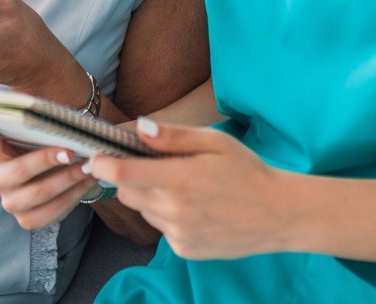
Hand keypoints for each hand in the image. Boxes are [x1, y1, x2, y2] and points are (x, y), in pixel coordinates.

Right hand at [0, 124, 98, 228]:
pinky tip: (88, 181)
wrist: (49, 180)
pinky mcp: (27, 220)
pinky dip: (75, 195)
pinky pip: (53, 211)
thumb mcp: (34, 138)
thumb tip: (48, 116)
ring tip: (89, 166)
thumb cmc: (40, 151)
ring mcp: (11, 203)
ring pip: (41, 193)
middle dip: (47, 160)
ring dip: (68, 179)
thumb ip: (34, 128)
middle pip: (21, 171)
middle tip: (70, 152)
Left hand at [86, 119, 292, 259]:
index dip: (103, 164)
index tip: (97, 156)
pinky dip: (168, 216)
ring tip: (184, 187)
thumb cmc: (247, 171)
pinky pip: (161, 228)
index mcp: (180, 180)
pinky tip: (195, 207)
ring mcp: (178, 234)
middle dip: (130, 177)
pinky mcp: (184, 249)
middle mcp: (174, 211)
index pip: (122, 174)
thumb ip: (173, 136)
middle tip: (155, 165)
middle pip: (126, 192)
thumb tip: (139, 128)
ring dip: (151, 196)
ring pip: (143, 210)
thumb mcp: (214, 142)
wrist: (278, 214)